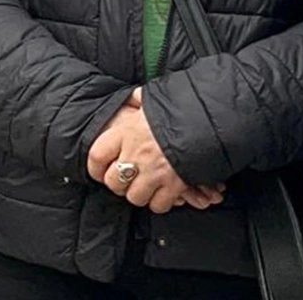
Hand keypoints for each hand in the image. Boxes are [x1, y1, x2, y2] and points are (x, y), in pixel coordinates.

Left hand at [87, 88, 225, 212]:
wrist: (207, 120)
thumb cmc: (178, 109)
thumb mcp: (152, 100)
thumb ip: (138, 100)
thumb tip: (134, 97)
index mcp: (126, 132)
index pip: (96, 156)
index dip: (95, 168)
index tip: (99, 172)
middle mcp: (136, 154)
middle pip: (114, 182)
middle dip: (118, 185)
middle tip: (126, 181)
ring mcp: (154, 171)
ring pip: (135, 197)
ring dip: (140, 194)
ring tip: (144, 187)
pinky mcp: (174, 185)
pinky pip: (159, 205)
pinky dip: (160, 203)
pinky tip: (162, 193)